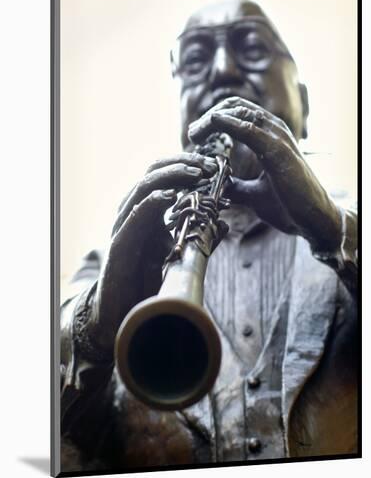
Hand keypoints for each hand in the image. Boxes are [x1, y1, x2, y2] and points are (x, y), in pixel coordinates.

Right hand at [89, 152, 217, 351]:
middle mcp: (133, 213)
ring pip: (142, 189)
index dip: (186, 165)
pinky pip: (132, 219)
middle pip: (152, 174)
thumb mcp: (178, 254)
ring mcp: (124, 227)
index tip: (213, 166)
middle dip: (181, 165)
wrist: (122, 312)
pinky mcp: (120, 247)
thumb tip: (224, 224)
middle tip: (207, 166)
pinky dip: (150, 204)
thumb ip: (199, 238)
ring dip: (170, 177)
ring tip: (194, 174)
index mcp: (147, 211)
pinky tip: (167, 195)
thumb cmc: (148, 281)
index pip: (163, 175)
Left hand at [189, 96, 341, 253]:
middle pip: (236, 107)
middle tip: (192, 134)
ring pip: (240, 112)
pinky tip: (213, 124)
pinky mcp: (278, 152)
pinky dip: (228, 124)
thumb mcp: (253, 194)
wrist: (313, 220)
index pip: (238, 112)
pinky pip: (249, 130)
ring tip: (194, 133)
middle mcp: (275, 131)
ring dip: (213, 119)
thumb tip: (214, 185)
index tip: (195, 135)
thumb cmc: (288, 205)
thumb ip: (234, 186)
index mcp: (270, 137)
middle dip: (209, 117)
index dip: (213, 119)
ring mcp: (278, 139)